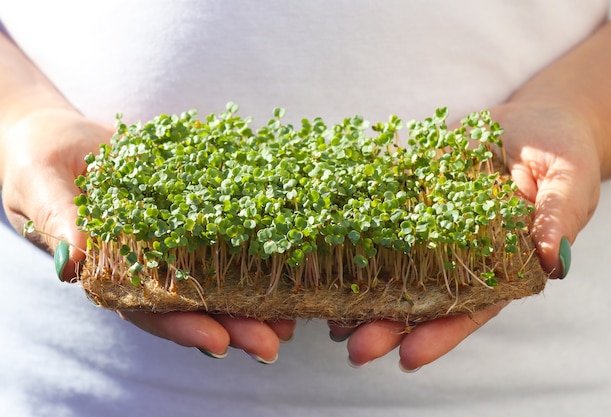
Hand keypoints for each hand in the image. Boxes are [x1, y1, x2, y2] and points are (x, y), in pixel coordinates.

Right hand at [1, 109, 294, 361]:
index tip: (219, 341)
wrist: (61, 134)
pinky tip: (286, 261)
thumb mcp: (41, 186)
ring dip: (253, 301)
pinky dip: (252, 250)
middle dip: (234, 325)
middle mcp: (147, 264)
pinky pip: (223, 235)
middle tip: (275, 342)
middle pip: (194, 304)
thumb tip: (72, 266)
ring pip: (216, 279)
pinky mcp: (190, 214)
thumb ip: (60, 223)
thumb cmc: (41, 162)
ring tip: (291, 319)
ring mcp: (171, 241)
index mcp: (110, 272)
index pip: (149, 310)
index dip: (183, 327)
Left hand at [330, 101, 600, 370]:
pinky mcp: (413, 192)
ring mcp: (432, 224)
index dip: (441, 334)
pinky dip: (358, 234)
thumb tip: (553, 259)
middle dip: (388, 324)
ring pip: (395, 266)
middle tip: (355, 347)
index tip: (408, 358)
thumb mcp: (570, 183)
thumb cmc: (561, 156)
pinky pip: (383, 215)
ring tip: (332, 317)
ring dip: (364, 291)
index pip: (470, 308)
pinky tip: (328, 250)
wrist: (534, 122)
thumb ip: (558, 218)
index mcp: (502, 264)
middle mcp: (460, 252)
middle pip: (423, 296)